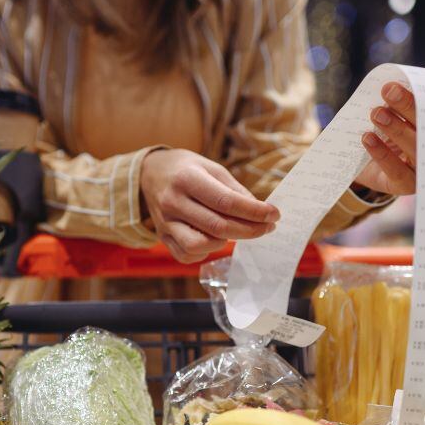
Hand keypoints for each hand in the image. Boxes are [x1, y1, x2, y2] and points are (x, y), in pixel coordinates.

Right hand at [140, 148, 279, 262]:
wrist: (150, 173)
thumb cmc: (188, 169)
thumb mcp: (213, 169)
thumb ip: (236, 191)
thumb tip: (260, 212)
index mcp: (187, 179)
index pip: (227, 202)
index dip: (255, 211)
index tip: (274, 214)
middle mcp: (173, 202)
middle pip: (218, 226)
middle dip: (250, 230)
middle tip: (268, 226)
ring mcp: (165, 222)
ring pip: (200, 245)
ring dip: (225, 242)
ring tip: (235, 230)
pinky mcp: (162, 237)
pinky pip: (187, 255)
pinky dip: (206, 251)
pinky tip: (215, 238)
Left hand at [357, 82, 416, 195]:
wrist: (367, 169)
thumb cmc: (385, 137)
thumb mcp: (393, 118)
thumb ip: (395, 104)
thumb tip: (391, 84)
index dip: (421, 97)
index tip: (404, 82)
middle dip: (408, 108)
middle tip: (390, 91)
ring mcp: (422, 171)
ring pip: (414, 149)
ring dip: (396, 129)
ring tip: (376, 113)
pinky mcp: (405, 185)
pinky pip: (396, 170)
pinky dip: (381, 153)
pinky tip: (367, 138)